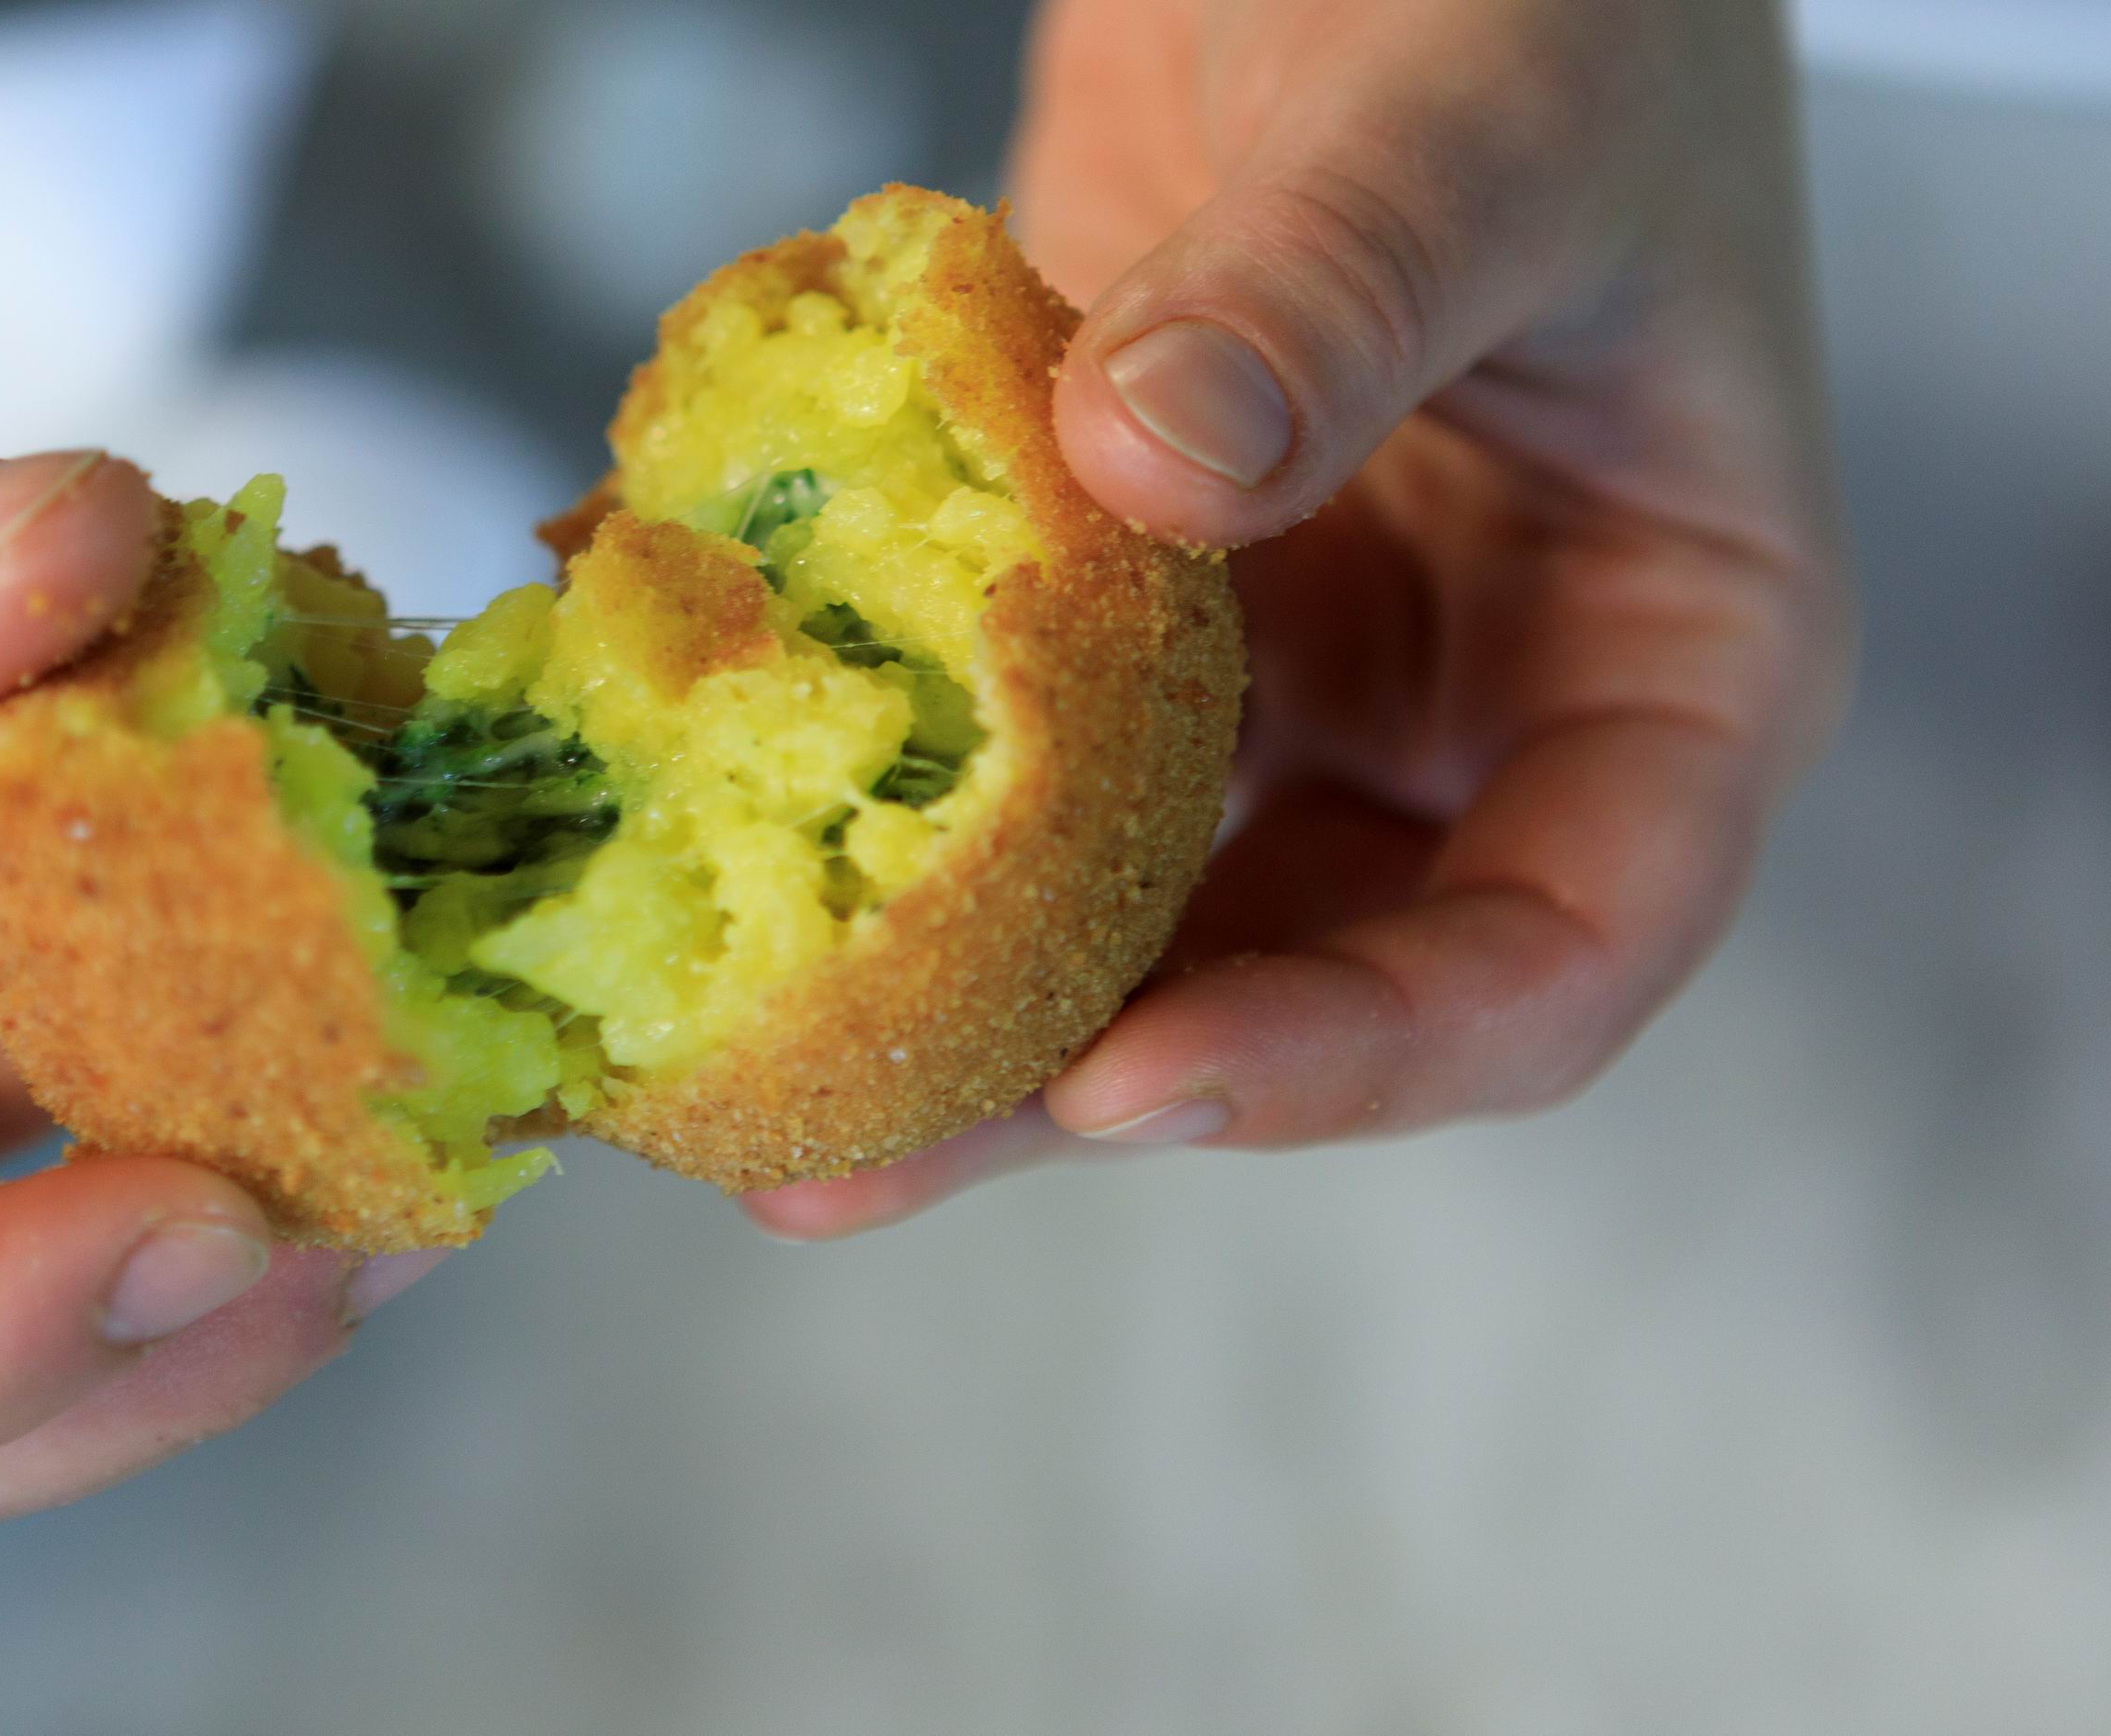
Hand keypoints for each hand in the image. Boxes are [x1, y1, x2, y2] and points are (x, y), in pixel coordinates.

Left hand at [751, 0, 1854, 1235]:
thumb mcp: (1484, 126)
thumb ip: (1343, 291)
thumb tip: (1149, 464)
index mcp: (1664, 659)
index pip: (1549, 954)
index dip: (1348, 1053)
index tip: (1131, 1078)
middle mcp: (1468, 695)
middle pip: (1285, 967)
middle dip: (1061, 1075)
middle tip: (838, 1162)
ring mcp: (1284, 648)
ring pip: (1112, 882)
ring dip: (922, 970)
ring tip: (721, 1061)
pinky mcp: (1114, 581)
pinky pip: (988, 713)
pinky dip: (852, 754)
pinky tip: (683, 784)